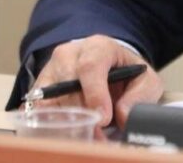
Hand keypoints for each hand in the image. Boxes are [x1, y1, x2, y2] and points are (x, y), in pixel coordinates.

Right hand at [32, 35, 163, 128]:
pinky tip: (69, 131)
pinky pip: (38, 109)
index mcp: (98, 46)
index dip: (95, 94)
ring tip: (86, 135)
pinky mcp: (39, 88)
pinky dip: (52, 123)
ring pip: (50, 99)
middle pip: (67, 85)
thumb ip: (139, 96)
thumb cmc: (127, 73)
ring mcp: (51, 70)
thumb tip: (122, 114)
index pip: (91, 66)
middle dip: (83, 113)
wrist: (110, 67)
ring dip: (67, 121)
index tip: (104, 117)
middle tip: (97, 133)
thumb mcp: (144, 80)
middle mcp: (69, 54)